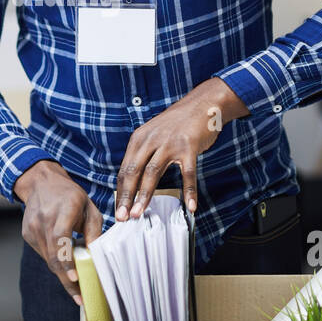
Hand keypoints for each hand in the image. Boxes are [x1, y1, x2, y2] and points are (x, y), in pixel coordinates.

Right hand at [14, 160, 104, 303]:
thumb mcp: (89, 207)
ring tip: (76, 286)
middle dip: (66, 279)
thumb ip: (94, 231)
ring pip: (47, 259)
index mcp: (62, 210)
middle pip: (53, 256)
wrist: (40, 182)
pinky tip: (65, 265)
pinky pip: (43, 254)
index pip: (61, 239)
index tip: (75, 279)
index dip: (67, 260)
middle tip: (79, 297)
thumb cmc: (69, 195)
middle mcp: (44, 220)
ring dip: (62, 273)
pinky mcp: (27, 234)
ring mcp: (32, 228)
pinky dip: (54, 262)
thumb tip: (97, 256)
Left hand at [116, 77, 247, 219]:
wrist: (202, 104)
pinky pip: (187, 173)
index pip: (125, 169)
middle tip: (123, 216)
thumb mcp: (154, 134)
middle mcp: (151, 140)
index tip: (119, 209)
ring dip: (145, 195)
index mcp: (139, 139)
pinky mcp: (188, 147)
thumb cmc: (178, 123)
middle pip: (134, 172)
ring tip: (140, 213)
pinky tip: (190, 206)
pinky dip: (189, 191)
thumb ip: (144, 153)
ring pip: (153, 173)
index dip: (121, 191)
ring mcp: (170, 143)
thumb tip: (134, 181)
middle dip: (127, 196)